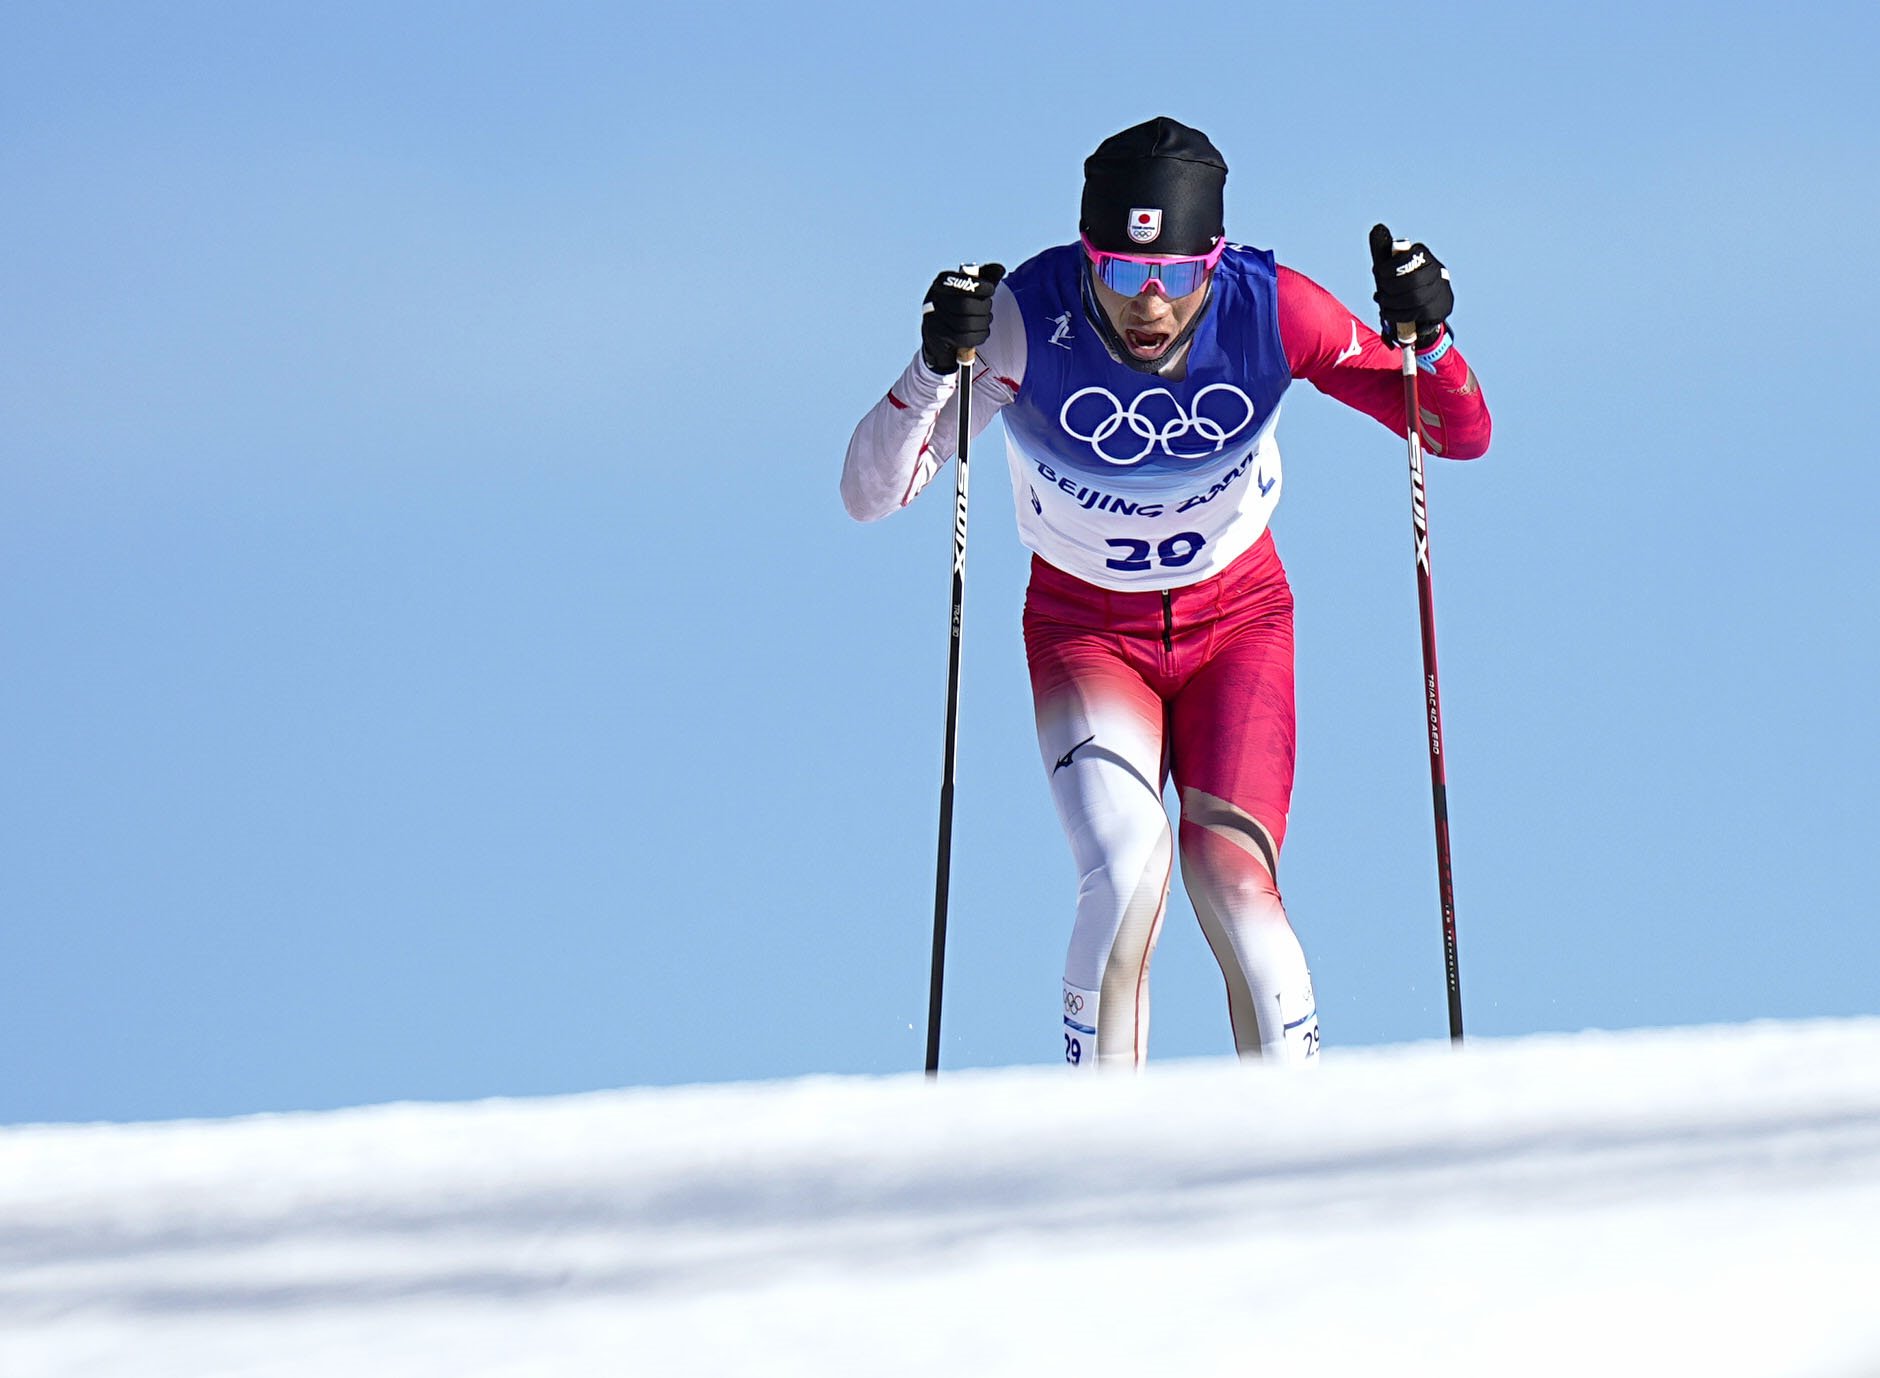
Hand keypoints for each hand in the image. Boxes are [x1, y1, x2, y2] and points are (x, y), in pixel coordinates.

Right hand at [920, 263, 1004, 373]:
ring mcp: (934, 320)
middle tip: (988, 308)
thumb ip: (985, 276)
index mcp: (942, 282)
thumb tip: (999, 269)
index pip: (962, 283)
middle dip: (983, 307)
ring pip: (965, 324)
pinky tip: (982, 331)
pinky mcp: (940, 338)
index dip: (981, 287)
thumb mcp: (970, 287)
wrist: (939, 331)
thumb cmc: (958, 305)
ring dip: (983, 322)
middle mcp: (934, 300)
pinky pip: (964, 338)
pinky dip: (979, 335)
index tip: (990, 290)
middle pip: (965, 306)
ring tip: (986, 319)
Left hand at [1369, 224, 1453, 349]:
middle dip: (1390, 289)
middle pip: (1413, 282)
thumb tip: (1377, 229)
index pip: (1410, 259)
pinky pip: (1415, 313)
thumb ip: (1387, 253)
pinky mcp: (1439, 309)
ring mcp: (1440, 291)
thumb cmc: (1405, 282)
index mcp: (1422, 256)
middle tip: (1379, 293)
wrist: (1430, 304)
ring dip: (1391, 303)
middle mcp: (1436, 271)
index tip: (1379, 272)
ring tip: (1381, 302)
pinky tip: (1387, 312)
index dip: (1392, 267)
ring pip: (1414, 299)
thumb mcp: (1395, 266)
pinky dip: (1396, 314)